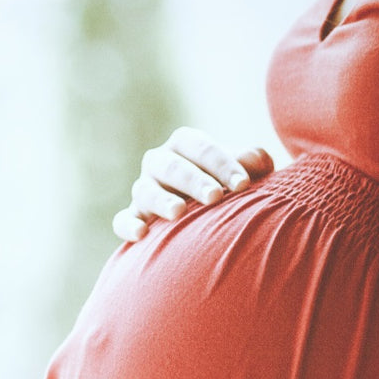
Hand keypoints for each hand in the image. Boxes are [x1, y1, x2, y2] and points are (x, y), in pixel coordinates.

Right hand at [112, 127, 275, 241]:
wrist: (205, 214)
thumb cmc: (228, 185)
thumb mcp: (242, 172)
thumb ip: (252, 163)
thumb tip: (256, 162)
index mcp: (184, 144)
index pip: (199, 147)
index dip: (221, 163)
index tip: (244, 185)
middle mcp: (159, 163)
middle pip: (171, 166)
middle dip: (193, 180)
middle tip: (215, 197)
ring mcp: (144, 190)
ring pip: (145, 191)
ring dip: (161, 200)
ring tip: (179, 212)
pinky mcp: (134, 217)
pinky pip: (122, 220)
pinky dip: (128, 225)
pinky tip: (141, 234)